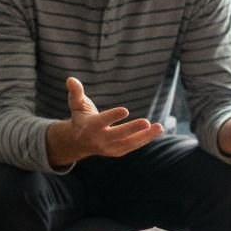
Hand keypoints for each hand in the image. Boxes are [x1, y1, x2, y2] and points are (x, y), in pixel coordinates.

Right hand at [46, 77, 163, 166]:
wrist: (78, 142)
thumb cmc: (80, 117)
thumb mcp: (76, 104)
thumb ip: (75, 92)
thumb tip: (71, 79)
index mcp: (89, 127)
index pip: (102, 121)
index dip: (113, 116)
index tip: (125, 110)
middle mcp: (99, 139)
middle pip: (118, 134)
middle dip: (132, 129)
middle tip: (146, 121)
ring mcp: (109, 148)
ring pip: (129, 142)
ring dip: (145, 136)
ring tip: (159, 127)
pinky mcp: (117, 152)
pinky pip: (133, 145)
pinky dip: (145, 139)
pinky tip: (156, 130)